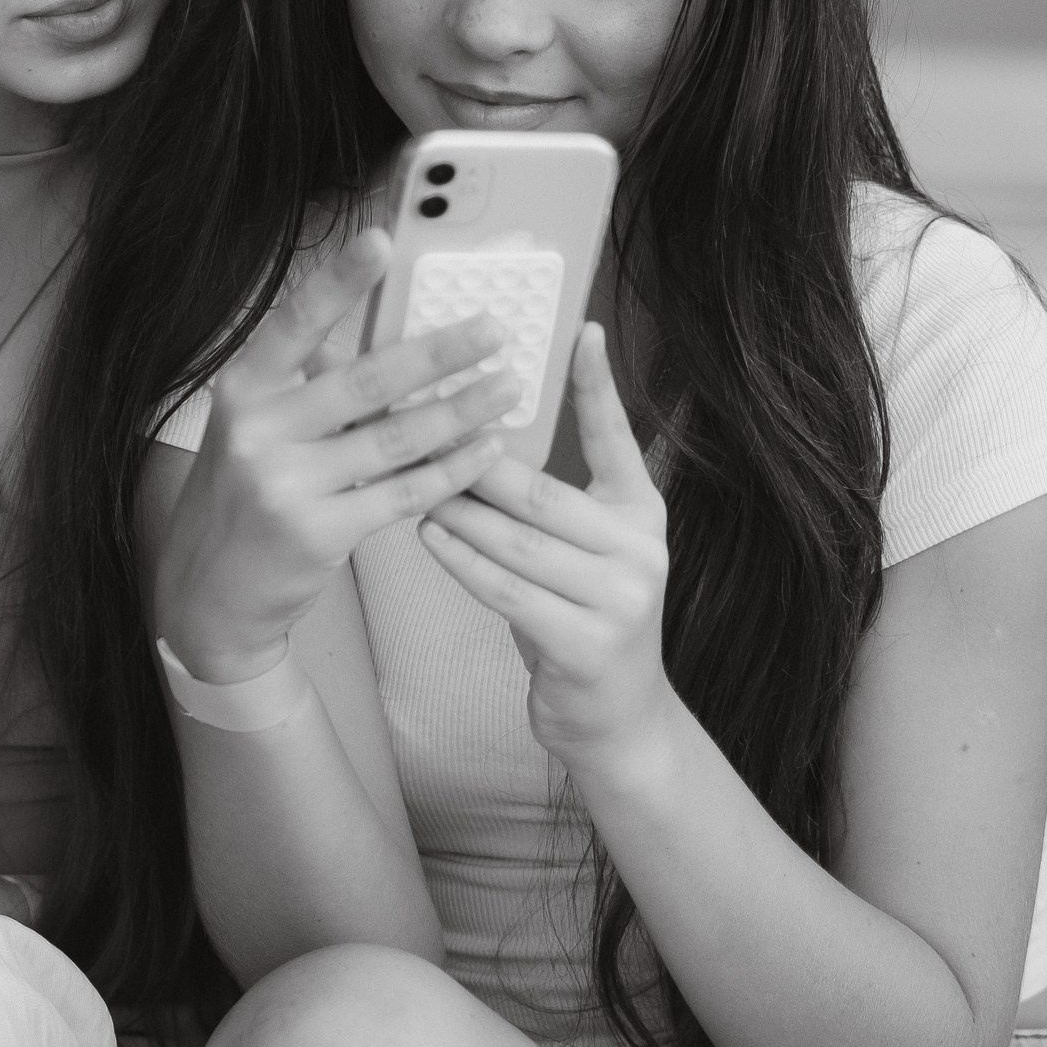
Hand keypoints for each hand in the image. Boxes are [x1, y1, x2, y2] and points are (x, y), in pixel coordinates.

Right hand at [155, 228, 516, 679]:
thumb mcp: (252, 429)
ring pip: (396, 439)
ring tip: (507, 387)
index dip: (340, 281)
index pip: (295, 324)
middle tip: (494, 330)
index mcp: (241, 391)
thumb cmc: (241, 495)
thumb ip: (305, 386)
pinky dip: (452, 470)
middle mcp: (259, 432)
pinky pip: (404, 493)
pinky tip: (486, 449)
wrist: (209, 590)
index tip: (382, 241)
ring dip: (462, 411)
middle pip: (366, 381)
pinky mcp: (320, 533)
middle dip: (440, 353)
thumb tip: (384, 336)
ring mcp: (287, 485)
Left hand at [417, 323, 673, 772]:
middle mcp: (640, 548)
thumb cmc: (575, 614)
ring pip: (515, 540)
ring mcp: (620, 598)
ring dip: (453, 510)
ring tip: (405, 481)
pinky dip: (461, 561)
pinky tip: (427, 535)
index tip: (584, 328)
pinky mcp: (586, 643)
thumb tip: (470, 434)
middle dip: (471, 462)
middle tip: (412, 428)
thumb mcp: (577, 550)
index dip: (600, 385)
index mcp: (640, 512)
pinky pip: (507, 589)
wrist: (614, 718)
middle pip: (538, 490)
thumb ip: (545, 501)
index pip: (618, 438)